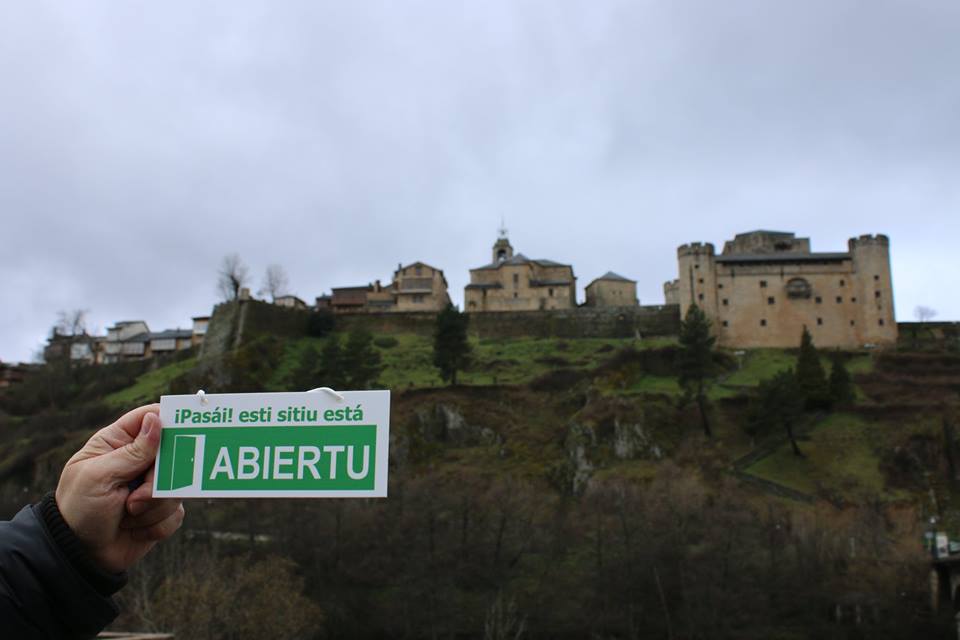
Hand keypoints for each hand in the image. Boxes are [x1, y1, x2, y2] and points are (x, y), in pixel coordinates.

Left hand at [55, 404, 184, 573]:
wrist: (79, 556)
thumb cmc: (79, 510)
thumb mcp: (100, 476)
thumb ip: (132, 451)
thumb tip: (156, 419)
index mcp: (117, 443)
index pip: (148, 418)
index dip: (168, 420)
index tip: (185, 429)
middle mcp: (138, 461)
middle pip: (173, 454)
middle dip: (159, 480)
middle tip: (137, 497)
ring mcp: (151, 486)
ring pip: (178, 487)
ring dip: (154, 506)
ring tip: (129, 515)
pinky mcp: (160, 511)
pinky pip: (178, 513)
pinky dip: (157, 524)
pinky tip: (135, 529)